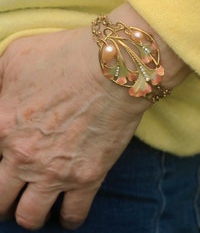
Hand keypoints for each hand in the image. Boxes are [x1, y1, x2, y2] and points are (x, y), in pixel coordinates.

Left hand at [0, 25, 149, 229]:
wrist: (115, 68)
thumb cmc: (66, 56)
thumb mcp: (16, 57)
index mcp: (0, 126)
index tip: (2, 163)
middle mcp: (22, 157)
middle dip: (2, 200)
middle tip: (13, 190)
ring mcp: (56, 172)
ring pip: (30, 217)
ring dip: (30, 213)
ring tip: (38, 203)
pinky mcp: (88, 176)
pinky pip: (73, 215)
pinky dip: (68, 218)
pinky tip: (68, 212)